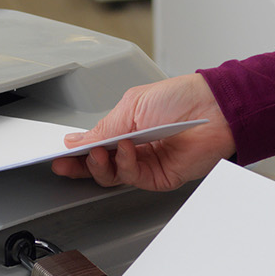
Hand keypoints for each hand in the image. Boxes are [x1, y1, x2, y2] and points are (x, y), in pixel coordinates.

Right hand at [50, 74, 234, 190]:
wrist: (216, 108)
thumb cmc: (183, 98)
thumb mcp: (133, 105)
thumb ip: (104, 127)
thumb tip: (78, 140)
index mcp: (126, 127)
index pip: (94, 145)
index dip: (75, 152)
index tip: (58, 154)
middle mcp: (135, 148)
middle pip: (99, 165)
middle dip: (80, 165)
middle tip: (66, 163)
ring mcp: (147, 163)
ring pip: (113, 176)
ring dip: (101, 165)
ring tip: (100, 152)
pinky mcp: (160, 176)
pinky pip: (135, 178)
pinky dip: (126, 165)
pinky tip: (126, 150)